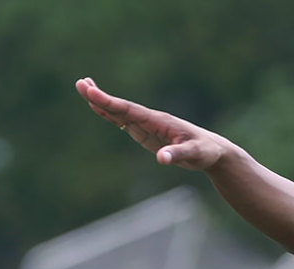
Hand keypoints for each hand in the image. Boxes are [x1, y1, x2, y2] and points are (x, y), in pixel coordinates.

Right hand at [75, 77, 230, 169]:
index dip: (110, 102)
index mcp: (159, 121)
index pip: (130, 110)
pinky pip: (126, 123)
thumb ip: (177, 155)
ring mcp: (149, 126)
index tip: (91, 92)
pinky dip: (112, 115)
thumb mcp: (194, 155)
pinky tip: (100, 109)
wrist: (213, 151)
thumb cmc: (206, 151)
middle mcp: (151, 120)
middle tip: (80, 83)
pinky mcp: (148, 134)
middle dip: (101, 97)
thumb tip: (161, 159)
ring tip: (84, 89)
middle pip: (122, 107)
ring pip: (121, 113)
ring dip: (103, 103)